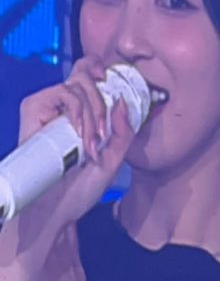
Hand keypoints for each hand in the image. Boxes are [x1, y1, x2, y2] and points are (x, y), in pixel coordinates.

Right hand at [4, 62, 140, 271]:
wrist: (54, 213)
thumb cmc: (79, 191)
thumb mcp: (112, 160)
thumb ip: (123, 133)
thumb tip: (122, 101)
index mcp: (81, 114)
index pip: (86, 74)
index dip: (96, 67)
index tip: (108, 76)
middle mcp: (63, 108)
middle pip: (84, 74)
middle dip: (100, 103)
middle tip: (100, 133)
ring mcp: (48, 109)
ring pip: (76, 83)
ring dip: (90, 111)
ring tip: (89, 142)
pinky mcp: (33, 113)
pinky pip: (60, 92)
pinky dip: (75, 108)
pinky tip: (77, 132)